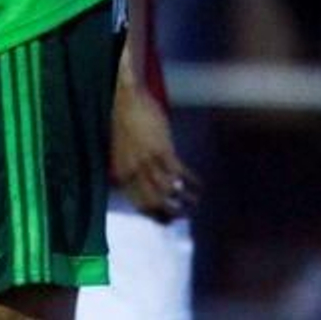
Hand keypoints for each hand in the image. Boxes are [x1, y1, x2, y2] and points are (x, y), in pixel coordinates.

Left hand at [111, 79, 198, 221]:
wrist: (125, 99)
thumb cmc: (123, 122)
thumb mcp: (120, 151)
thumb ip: (128, 169)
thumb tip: (139, 185)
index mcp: (120, 171)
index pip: (138, 203)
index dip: (155, 215)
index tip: (166, 220)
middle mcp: (132, 170)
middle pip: (153, 203)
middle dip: (170, 213)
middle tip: (183, 216)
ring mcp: (147, 161)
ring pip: (169, 192)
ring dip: (185, 201)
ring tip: (195, 202)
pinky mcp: (162, 149)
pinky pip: (180, 173)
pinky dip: (192, 183)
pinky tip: (200, 186)